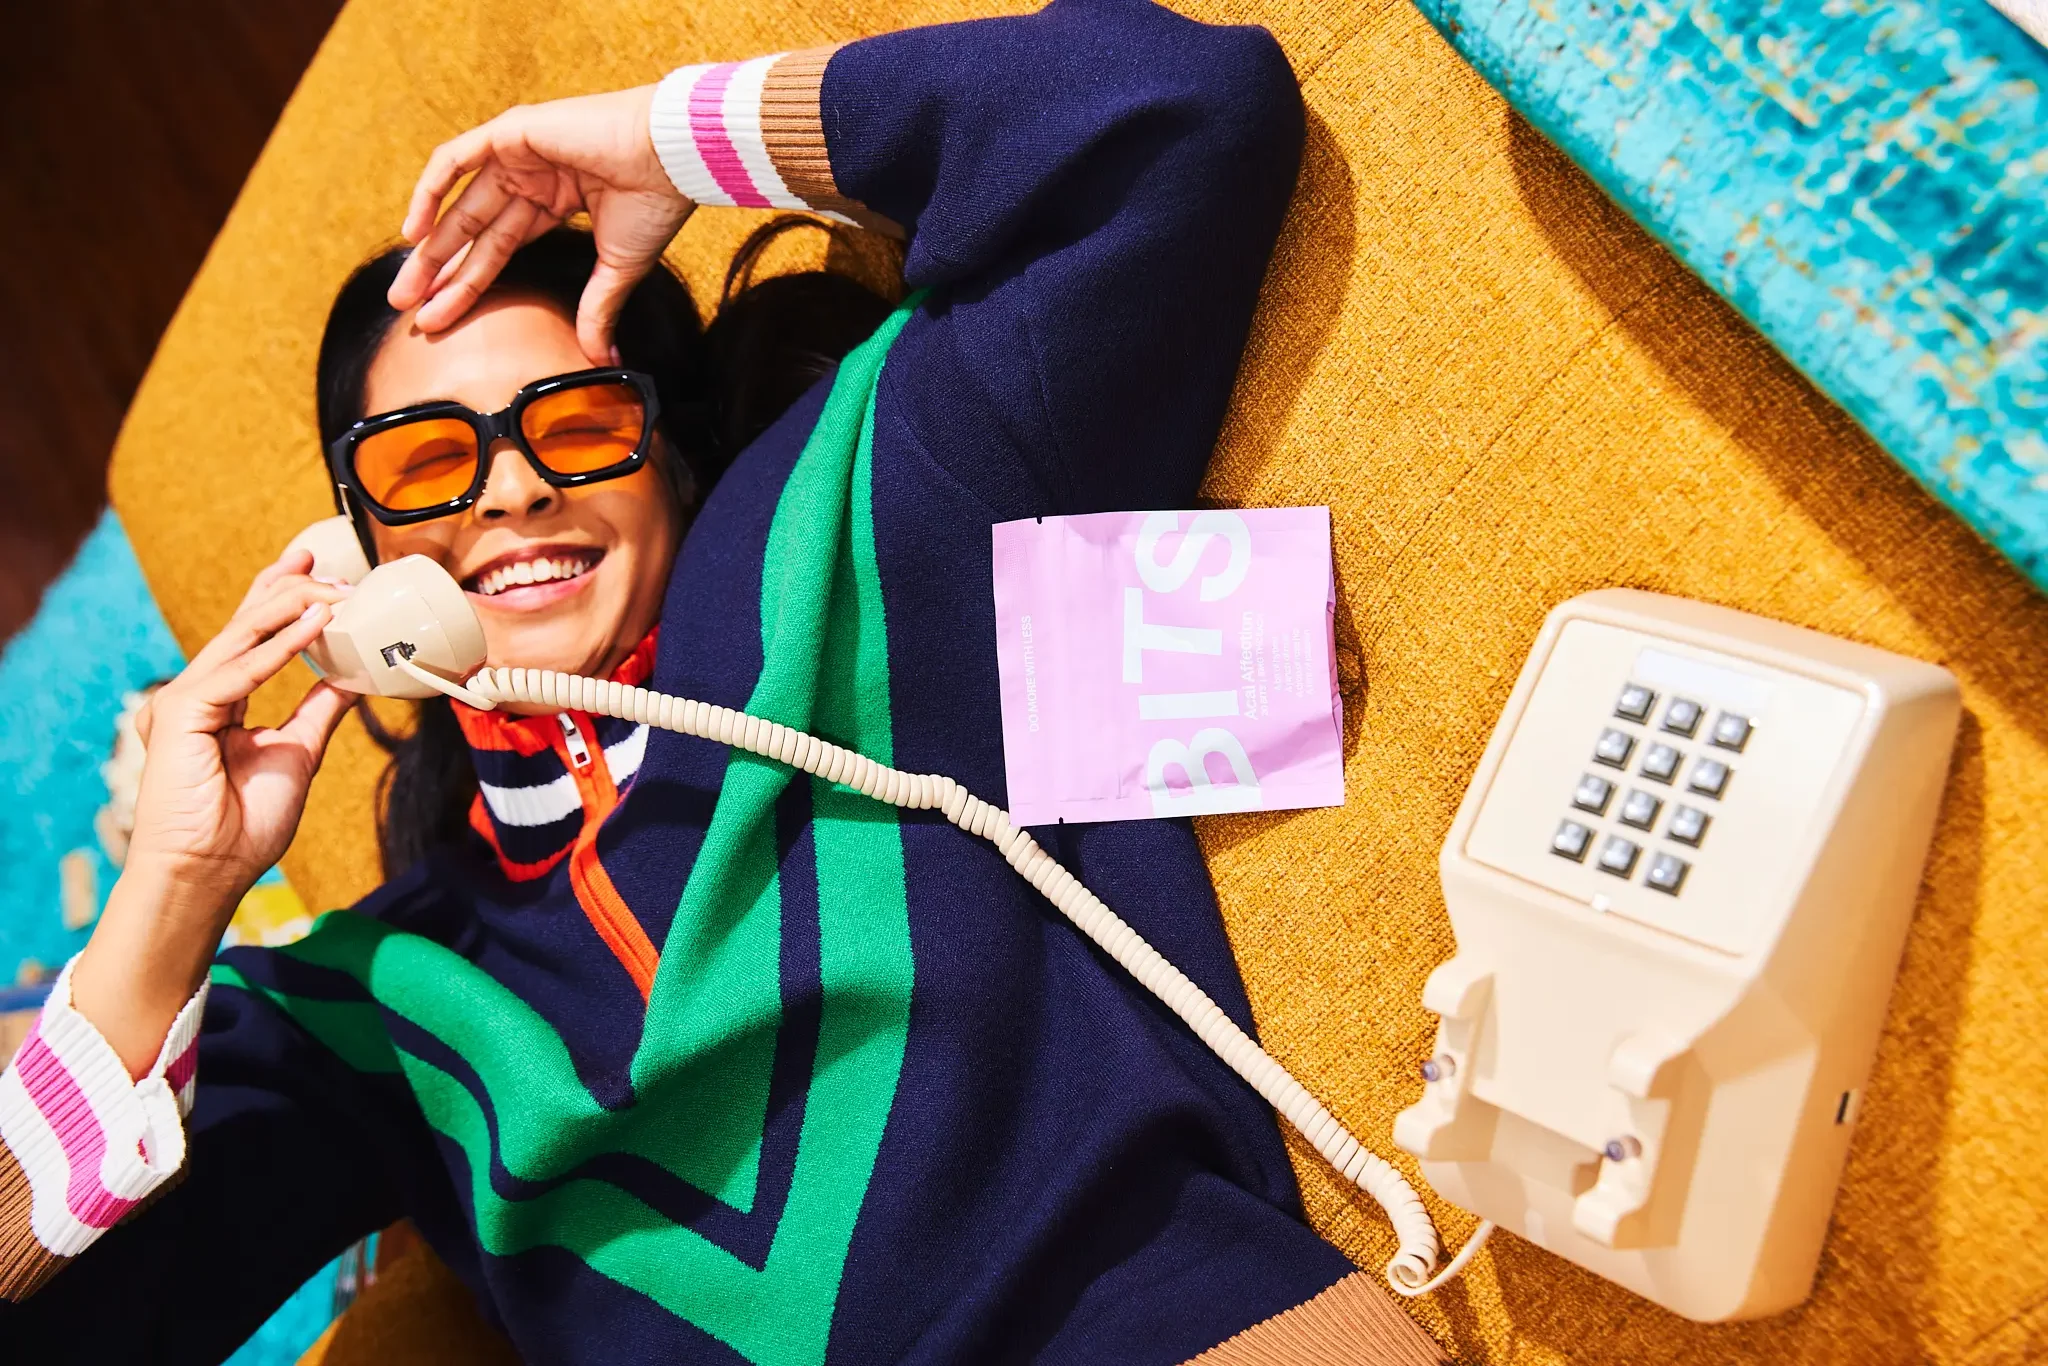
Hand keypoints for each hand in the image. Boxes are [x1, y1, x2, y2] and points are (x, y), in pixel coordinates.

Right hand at [73, 550, 354, 1074]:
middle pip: (246, 623)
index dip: (285, 599)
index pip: (255, 635)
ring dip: (293, 608)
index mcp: (221, 699)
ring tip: (336, 588)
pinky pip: (240, 670)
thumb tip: (352, 676)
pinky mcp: (180, 712)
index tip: (318, 570)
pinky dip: (281, 646)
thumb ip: (320, 709)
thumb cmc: (246, 823)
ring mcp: (184, 699)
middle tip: (325, 558)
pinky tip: (318, 624)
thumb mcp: (298, 752)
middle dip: (287, 588)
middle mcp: (199, 691)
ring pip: (243, 636)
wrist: (211, 872)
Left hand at [387, 86, 694, 363]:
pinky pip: (456, 159)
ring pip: (460, 203)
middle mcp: (532, 176)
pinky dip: (430, 191)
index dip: (470, 285)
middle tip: (409, 310)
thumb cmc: (657, 203)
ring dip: (429, 245)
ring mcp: (519, 152)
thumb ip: (598, 309)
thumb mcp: (620, 267)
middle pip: (474, 232)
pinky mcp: (512, 132)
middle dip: (440, 272)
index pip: (499, 248)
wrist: (675, 157)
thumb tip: (601, 360)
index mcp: (556, 201)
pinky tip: (412, 232)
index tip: (442, 322)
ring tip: (405, 288)